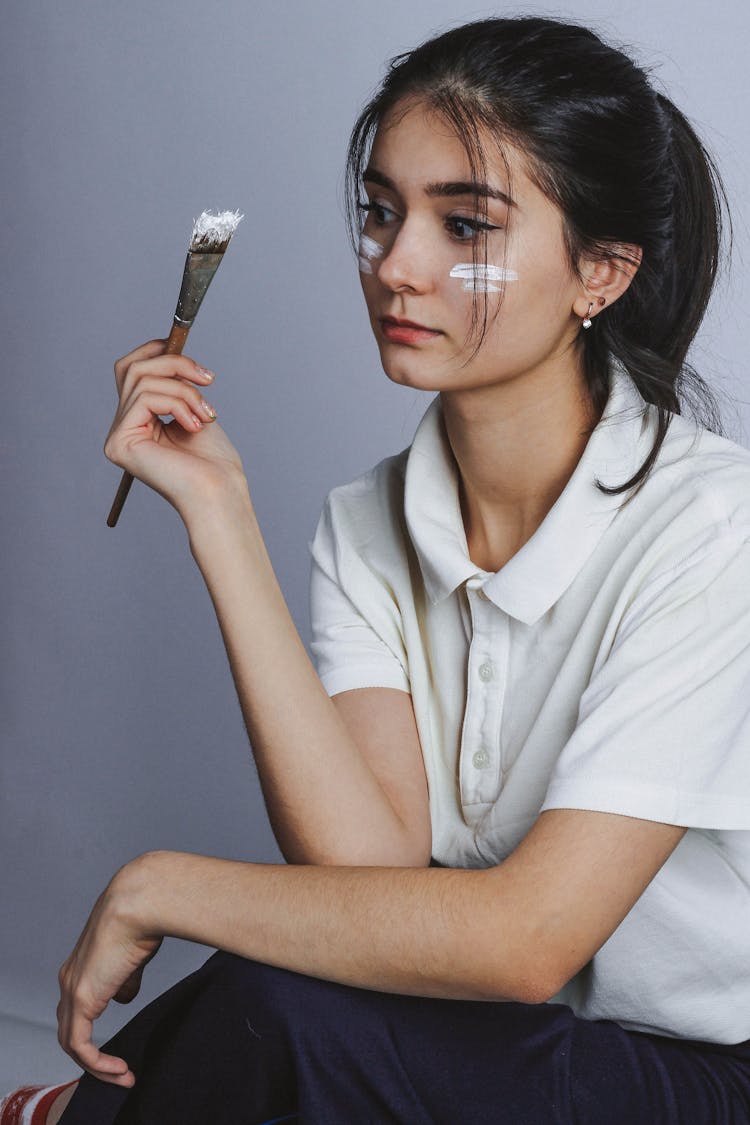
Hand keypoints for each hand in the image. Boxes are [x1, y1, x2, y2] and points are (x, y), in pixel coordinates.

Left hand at [57, 862, 161, 1086]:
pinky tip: (120, 1069)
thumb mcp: (134, 956)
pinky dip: (98, 1063)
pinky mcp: (82, 999)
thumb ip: (126, 980)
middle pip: (69, 1030)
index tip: (119, 1047)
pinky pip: (80, 1045)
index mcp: (81, 966)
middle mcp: (69, 979)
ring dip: (95, 1065)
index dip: (93, 1033)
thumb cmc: (143, 918)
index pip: (76, 1010)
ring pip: (71, 1041)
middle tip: (119, 1071)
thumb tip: (124, 998)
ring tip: (122, 1076)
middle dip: (92, 1056)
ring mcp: (72, 989)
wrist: (139, 902)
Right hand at [104, 340, 248, 516]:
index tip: (185, 348)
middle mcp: (122, 429)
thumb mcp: (193, 407)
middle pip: (133, 369)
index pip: (130, 370)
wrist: (220, 492)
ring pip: (142, 381)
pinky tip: (194, 425)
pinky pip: (144, 398)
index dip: (154, 351)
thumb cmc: (213, 461)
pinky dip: (177, 403)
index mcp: (138, 421)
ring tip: (207, 414)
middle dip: (175, 364)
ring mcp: (118, 437)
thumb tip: (165, 346)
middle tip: (208, 379)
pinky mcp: (120, 443)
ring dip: (184, 391)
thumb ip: (174, 381)